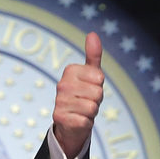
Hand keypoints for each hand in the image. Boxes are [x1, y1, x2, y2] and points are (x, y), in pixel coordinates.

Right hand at [52, 32, 103, 158]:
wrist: (70, 122)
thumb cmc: (84, 96)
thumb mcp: (91, 75)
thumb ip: (93, 55)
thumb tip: (92, 34)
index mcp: (70, 71)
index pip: (99, 78)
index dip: (99, 86)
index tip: (90, 89)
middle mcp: (62, 84)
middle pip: (98, 93)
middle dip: (96, 101)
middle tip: (86, 102)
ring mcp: (59, 101)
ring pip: (92, 108)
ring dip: (91, 113)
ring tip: (82, 111)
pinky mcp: (59, 118)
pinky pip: (86, 121)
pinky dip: (85, 124)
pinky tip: (77, 121)